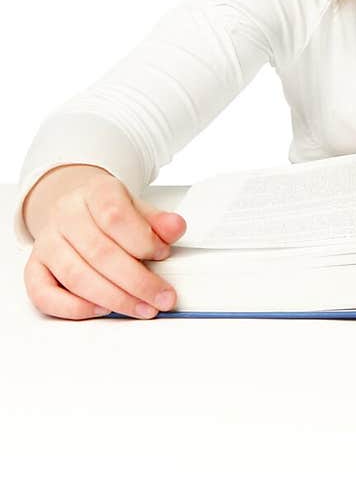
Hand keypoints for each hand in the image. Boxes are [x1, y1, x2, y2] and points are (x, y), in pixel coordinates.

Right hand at [23, 171, 187, 320]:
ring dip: (114, 298)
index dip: (142, 240)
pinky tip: (101, 310)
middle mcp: (65, 216)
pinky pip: (43, 293)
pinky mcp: (34, 268)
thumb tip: (175, 228)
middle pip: (99, 252)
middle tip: (162, 297)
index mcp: (93, 193)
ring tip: (141, 307)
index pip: (114, 216)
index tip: (163, 254)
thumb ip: (157, 221)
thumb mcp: (137, 207)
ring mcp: (47, 243)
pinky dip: (73, 307)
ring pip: (76, 276)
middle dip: (137, 281)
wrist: (74, 207)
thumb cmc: (107, 211)